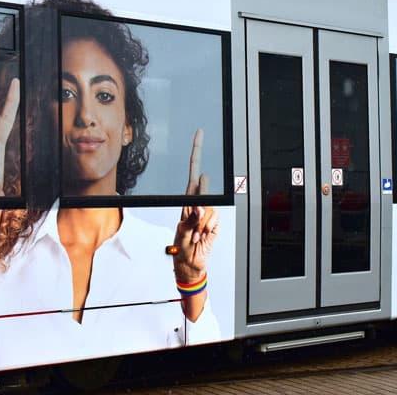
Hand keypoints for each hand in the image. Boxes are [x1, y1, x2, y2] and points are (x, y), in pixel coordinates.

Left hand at [172, 129, 218, 283]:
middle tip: (194, 222)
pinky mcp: (216, 222)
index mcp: (188, 197)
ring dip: (200, 225)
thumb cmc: (181, 245)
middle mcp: (199, 201)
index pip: (194, 169)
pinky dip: (207, 229)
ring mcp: (208, 212)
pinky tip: (202, 236)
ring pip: (209, 209)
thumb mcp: (182, 230)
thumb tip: (200, 201)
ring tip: (194, 234)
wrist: (190, 263)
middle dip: (198, 210)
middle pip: (204, 192)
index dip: (197, 151)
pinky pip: (214, 220)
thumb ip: (192, 216)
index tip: (200, 133)